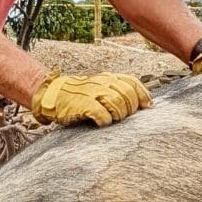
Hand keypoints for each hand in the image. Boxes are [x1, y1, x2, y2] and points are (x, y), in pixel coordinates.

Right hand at [30, 71, 152, 126]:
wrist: (53, 94)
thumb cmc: (80, 96)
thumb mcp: (100, 87)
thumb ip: (119, 92)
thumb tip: (146, 105)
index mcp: (108, 78)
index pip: (132, 82)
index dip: (142, 95)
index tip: (147, 108)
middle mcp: (102, 82)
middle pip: (127, 94)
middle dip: (130, 108)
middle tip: (124, 117)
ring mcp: (91, 92)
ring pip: (117, 102)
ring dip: (119, 114)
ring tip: (113, 120)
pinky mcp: (82, 104)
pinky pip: (100, 113)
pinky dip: (105, 120)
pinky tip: (102, 123)